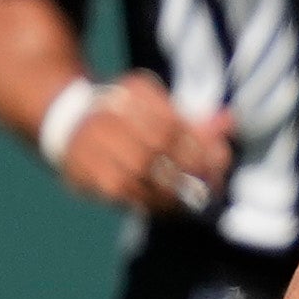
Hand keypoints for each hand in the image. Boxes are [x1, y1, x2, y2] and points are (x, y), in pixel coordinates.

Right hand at [49, 73, 234, 214]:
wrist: (68, 121)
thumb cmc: (130, 118)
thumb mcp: (162, 109)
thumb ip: (197, 121)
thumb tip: (230, 122)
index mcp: (133, 90)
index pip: (174, 121)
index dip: (201, 146)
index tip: (219, 163)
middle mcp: (108, 112)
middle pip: (158, 143)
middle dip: (191, 168)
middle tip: (211, 186)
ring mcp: (91, 141)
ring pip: (140, 170)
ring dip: (174, 191)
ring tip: (195, 202)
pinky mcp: (82, 170)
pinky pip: (121, 192)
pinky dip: (151, 203)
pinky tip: (169, 208)